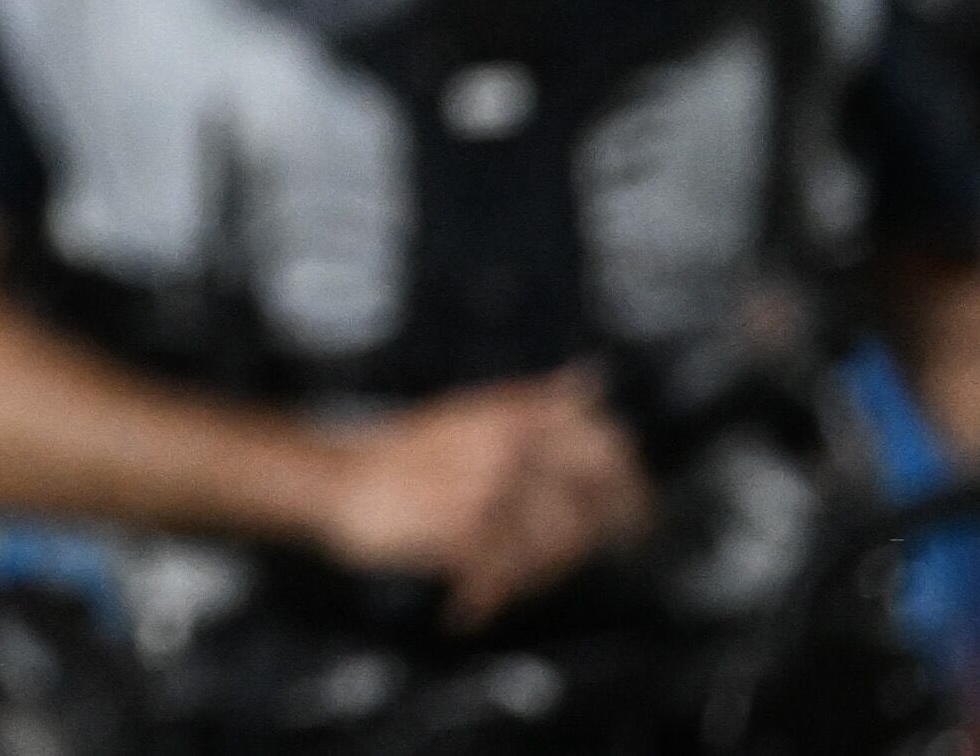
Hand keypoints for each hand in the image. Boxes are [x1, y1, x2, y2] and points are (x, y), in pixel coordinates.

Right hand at [307, 368, 653, 629]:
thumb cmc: (409, 452)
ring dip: (543, 572)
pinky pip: (508, 575)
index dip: (628, 476)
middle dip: (603, 532)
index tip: (637, 505)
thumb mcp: (473, 412)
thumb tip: (593, 380)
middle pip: (590, 499)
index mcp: (513, 415)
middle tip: (600, 552)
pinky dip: (494, 594)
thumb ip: (537, 401)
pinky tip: (474, 600)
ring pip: (555, 546)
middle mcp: (508, 447)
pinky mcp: (464, 532)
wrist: (343, 480)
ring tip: (516, 577)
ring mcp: (488, 490)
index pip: (602, 439)